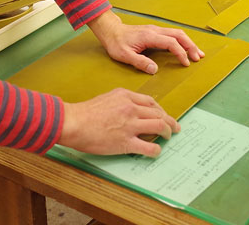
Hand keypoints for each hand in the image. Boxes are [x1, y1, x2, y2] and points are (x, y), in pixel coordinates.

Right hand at [59, 88, 178, 156]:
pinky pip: (149, 146)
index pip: (150, 102)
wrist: (74, 122)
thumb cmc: (85, 112)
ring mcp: (130, 125)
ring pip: (160, 126)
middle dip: (170, 121)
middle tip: (175, 128)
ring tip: (168, 137)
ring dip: (168, 133)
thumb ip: (121, 101)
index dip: (160, 110)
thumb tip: (131, 109)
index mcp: (126, 96)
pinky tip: (155, 151)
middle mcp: (131, 108)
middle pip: (159, 113)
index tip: (163, 116)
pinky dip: (156, 150)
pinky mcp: (126, 142)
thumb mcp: (106, 97)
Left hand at [88, 11, 203, 74]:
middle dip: (190, 46)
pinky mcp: (155, 32)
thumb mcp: (124, 55)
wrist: (111, 31)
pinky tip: (185, 48)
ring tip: (197, 53)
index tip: (186, 63)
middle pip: (178, 35)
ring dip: (188, 42)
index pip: (170, 43)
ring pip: (177, 33)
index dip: (180, 53)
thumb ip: (140, 62)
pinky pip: (172, 34)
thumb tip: (155, 69)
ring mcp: (155, 30)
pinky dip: (182, 41)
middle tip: (198, 57)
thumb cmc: (116, 43)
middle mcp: (155, 30)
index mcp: (149, 36)